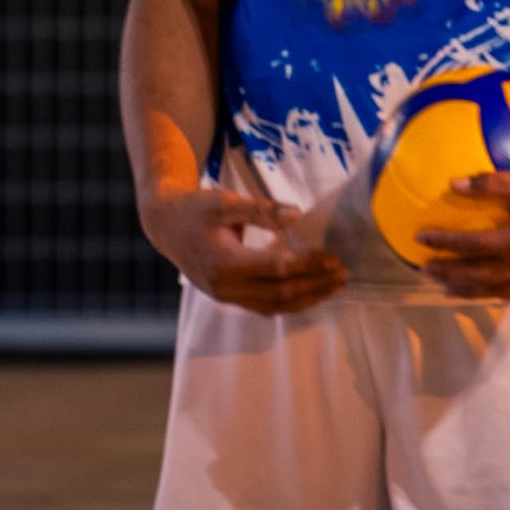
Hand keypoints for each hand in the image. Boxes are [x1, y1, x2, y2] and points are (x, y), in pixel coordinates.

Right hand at [143, 184, 347, 317]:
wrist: (166, 226)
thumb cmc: (196, 209)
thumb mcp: (225, 202)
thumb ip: (261, 210)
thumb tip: (297, 215)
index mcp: (225, 263)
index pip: (277, 269)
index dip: (308, 265)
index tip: (332, 258)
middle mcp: (225, 287)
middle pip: (279, 294)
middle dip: (315, 286)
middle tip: (342, 275)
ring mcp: (226, 296)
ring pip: (273, 306)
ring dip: (307, 299)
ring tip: (334, 287)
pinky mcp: (228, 297)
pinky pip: (263, 307)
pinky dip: (290, 303)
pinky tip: (310, 293)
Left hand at [416, 160, 509, 301]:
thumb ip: (490, 184)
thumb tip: (454, 185)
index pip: (474, 246)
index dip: (445, 244)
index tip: (421, 239)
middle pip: (482, 275)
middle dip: (451, 273)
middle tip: (426, 270)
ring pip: (499, 289)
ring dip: (470, 289)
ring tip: (448, 288)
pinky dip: (501, 294)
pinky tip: (491, 291)